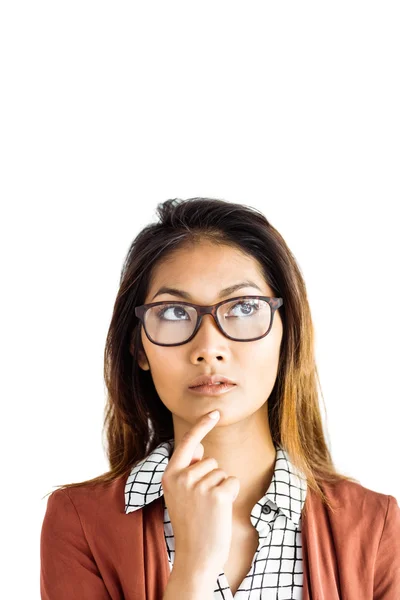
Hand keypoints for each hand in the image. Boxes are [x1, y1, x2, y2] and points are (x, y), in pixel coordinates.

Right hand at [161, 410, 239, 579]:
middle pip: (210, 461)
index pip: (186, 443)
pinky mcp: (217, 495)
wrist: (196, 556)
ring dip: (220, 488)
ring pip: (222, 472)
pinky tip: (219, 511)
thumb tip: (198, 445)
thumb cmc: (191, 523)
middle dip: (212, 478)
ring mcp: (199, 486)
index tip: (215, 412)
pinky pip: (232, 482)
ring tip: (208, 509)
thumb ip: (187, 469)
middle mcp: (182, 477)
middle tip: (202, 504)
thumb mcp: (180, 493)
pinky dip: (230, 494)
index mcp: (170, 475)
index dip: (201, 426)